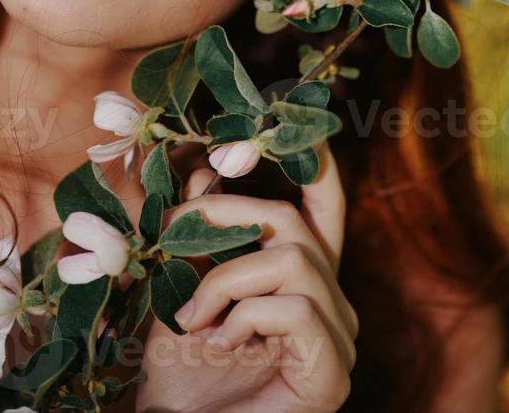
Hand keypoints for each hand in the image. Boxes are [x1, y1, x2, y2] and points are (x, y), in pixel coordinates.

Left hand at [133, 140, 356, 412]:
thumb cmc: (180, 384)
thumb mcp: (181, 292)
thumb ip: (199, 237)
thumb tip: (206, 165)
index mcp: (304, 281)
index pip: (324, 209)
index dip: (313, 164)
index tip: (281, 124)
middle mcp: (332, 304)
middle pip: (295, 221)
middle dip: (226, 214)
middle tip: (170, 236)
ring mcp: (338, 339)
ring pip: (294, 258)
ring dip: (226, 279)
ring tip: (193, 319)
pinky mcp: (333, 372)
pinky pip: (294, 306)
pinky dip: (245, 316)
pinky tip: (221, 344)